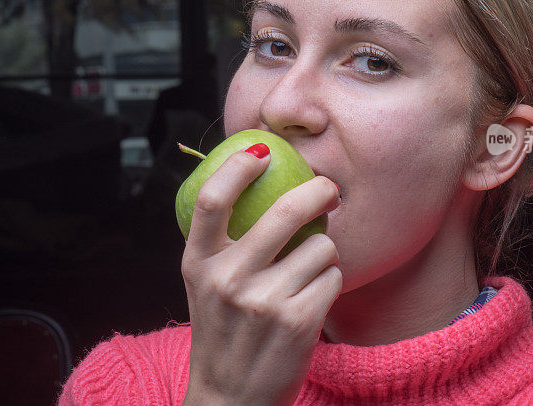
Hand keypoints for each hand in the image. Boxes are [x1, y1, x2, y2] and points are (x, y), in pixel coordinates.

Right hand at [181, 146, 341, 405]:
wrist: (231, 399)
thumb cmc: (225, 331)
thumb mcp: (206, 284)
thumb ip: (224, 242)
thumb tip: (261, 179)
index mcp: (198, 264)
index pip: (211, 200)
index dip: (238, 168)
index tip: (264, 151)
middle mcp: (226, 280)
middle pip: (283, 211)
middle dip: (319, 191)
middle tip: (329, 190)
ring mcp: (262, 302)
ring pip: (320, 247)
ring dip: (324, 254)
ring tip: (307, 274)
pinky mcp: (297, 322)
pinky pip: (334, 277)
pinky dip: (330, 282)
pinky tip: (313, 299)